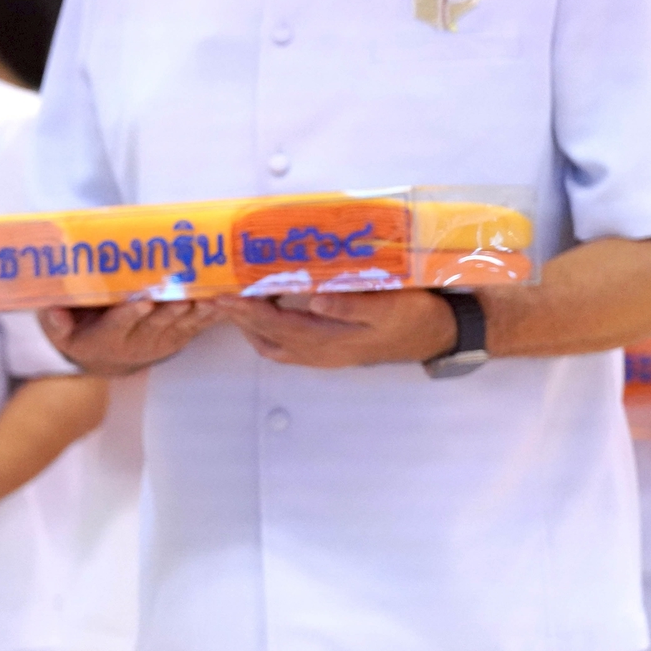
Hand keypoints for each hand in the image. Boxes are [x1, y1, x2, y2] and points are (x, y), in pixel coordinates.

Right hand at [39, 300, 217, 376]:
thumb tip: (51, 310)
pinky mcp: (178, 338)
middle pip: (155, 323)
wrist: (106, 360)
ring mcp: (161, 341)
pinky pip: (197, 327)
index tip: (142, 302)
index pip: (118, 324)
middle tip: (182, 294)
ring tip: (208, 297)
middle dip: (170, 308)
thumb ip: (55, 322)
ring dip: (196, 312)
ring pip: (180, 325)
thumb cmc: (82, 336)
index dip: (130, 314)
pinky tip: (224, 301)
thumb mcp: (61, 334)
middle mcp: (136, 341)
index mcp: (107, 337)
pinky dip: (211, 315)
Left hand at [210, 289, 457, 369]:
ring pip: (272, 343)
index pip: (278, 325)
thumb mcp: (392, 305)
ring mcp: (323, 355)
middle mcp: (321, 352)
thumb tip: (315, 299)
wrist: (438, 335)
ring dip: (248, 324)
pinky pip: (285, 346)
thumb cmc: (415, 315)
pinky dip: (265, 331)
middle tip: (212, 295)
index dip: (248, 310)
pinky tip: (260, 314)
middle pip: (267, 336)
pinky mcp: (327, 351)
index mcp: (332, 340)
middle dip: (237, 316)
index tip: (224, 295)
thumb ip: (354, 304)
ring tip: (228, 302)